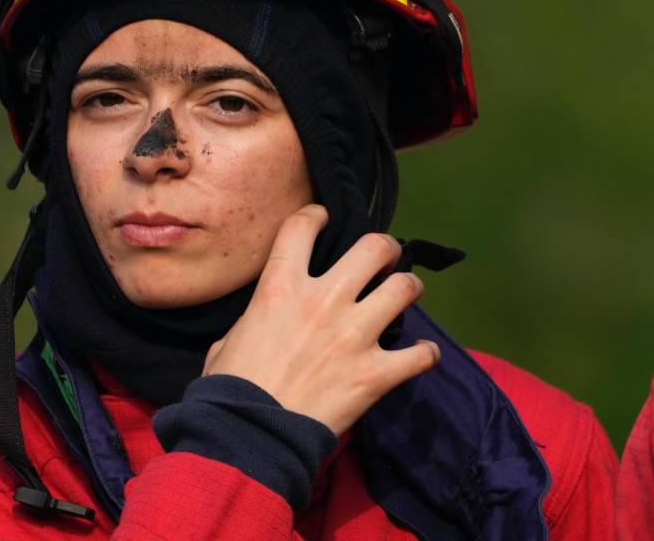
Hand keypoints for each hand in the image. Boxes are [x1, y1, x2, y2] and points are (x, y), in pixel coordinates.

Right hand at [202, 204, 440, 435]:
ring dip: (408, 288)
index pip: (303, 227)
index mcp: (280, 288)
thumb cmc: (230, 389)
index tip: (325, 219)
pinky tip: (421, 355)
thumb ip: (255, 318)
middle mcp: (323, 302)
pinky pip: (420, 355)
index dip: (317, 216)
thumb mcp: (229, 339)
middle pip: (374, 248)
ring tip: (406, 292)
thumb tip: (265, 319)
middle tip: (385, 257)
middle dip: (385, 248)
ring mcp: (354, 336)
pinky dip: (425, 354)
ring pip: (405, 288)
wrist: (249, 437)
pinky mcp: (375, 374)